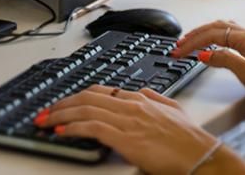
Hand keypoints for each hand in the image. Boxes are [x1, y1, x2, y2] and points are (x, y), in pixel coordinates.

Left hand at [42, 85, 244, 173]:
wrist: (199, 154)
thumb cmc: (189, 139)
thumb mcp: (172, 109)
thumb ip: (155, 98)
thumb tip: (142, 92)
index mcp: (140, 98)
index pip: (101, 90)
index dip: (77, 96)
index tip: (64, 103)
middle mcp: (131, 105)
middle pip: (87, 97)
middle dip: (61, 104)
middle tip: (45, 112)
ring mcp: (127, 120)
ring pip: (85, 109)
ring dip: (60, 115)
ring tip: (45, 121)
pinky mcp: (125, 138)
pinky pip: (92, 128)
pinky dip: (72, 128)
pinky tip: (61, 131)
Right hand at [171, 21, 244, 115]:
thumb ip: (225, 60)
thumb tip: (205, 53)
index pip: (213, 34)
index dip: (194, 41)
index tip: (179, 50)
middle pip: (217, 27)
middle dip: (196, 34)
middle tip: (179, 45)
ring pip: (225, 29)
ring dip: (206, 34)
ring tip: (192, 42)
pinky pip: (233, 36)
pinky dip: (218, 37)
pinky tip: (215, 45)